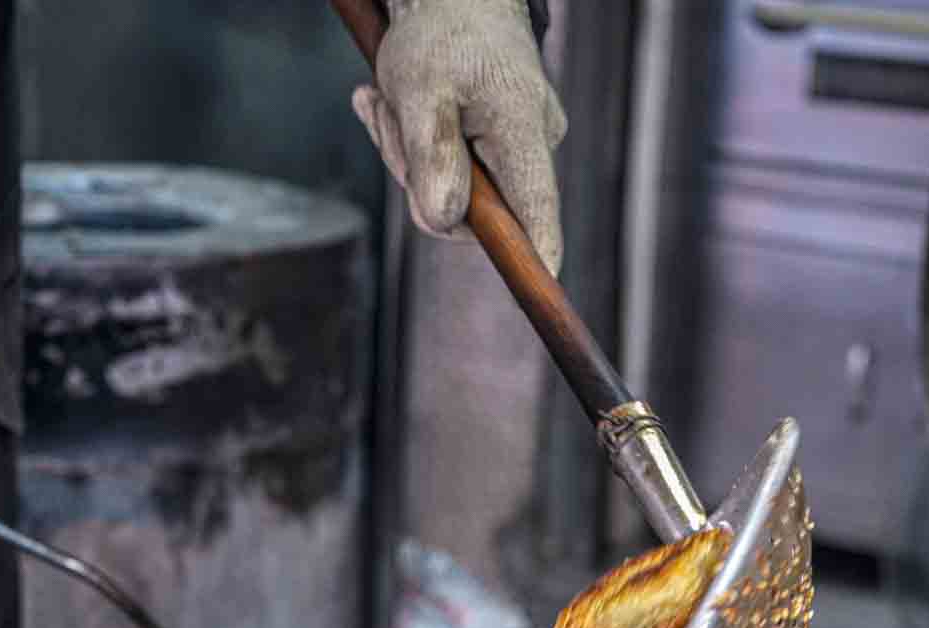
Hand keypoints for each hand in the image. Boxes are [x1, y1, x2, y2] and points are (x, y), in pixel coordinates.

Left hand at [353, 0, 566, 274]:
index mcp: (522, 132)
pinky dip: (410, 139)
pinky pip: (446, 162)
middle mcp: (531, 141)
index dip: (535, 258)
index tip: (543, 294)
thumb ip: (433, 158)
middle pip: (471, 206)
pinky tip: (388, 101)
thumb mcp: (421, 91)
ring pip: (449, 184)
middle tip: (386, 116)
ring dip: (403, 149)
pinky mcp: (493, 135)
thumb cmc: (438, 33)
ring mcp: (513, 140)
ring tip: (385, 98)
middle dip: (415, 174)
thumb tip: (445, 222)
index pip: (537, 212)